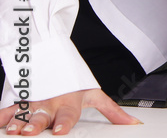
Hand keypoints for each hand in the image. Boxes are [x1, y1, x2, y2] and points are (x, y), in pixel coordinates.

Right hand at [1, 89, 139, 135]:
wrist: (53, 56)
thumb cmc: (74, 81)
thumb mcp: (94, 94)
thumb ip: (112, 111)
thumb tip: (134, 123)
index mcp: (69, 102)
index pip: (68, 115)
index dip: (64, 123)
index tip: (61, 131)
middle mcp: (50, 103)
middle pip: (41, 116)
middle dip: (35, 125)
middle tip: (28, 132)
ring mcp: (33, 101)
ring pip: (22, 113)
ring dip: (16, 121)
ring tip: (12, 128)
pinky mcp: (19, 99)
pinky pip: (8, 108)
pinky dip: (2, 116)